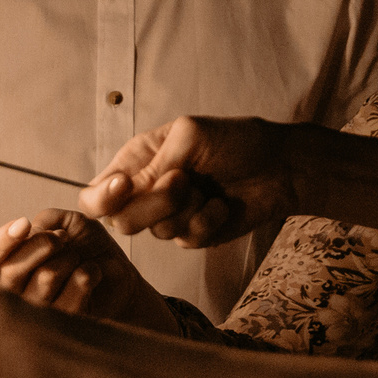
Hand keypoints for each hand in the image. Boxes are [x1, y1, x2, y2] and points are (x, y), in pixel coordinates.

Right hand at [0, 210, 175, 329]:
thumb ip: (48, 220)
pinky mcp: (66, 320)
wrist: (118, 273)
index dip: (0, 242)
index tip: (23, 224)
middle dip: (39, 247)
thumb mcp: (69, 222)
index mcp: (9, 263)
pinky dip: (88, 272)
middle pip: (10, 272)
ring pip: (45, 278)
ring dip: (69, 258)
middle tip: (61, 239)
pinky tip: (93, 273)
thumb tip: (33, 229)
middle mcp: (18, 290)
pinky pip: (73, 292)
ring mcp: (40, 309)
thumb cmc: (88, 247)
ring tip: (79, 257)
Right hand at [78, 116, 299, 247]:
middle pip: (121, 220)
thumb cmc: (236, 141)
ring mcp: (171, 216)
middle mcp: (148, 191)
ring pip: (157, 232)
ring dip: (188, 209)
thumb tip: (125, 190)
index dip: (101, 197)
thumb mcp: (191, 137)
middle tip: (184, 181)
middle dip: (155, 203)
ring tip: (209, 188)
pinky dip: (208, 221)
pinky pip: (187, 240)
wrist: (282, 166)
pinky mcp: (194, 234)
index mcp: (138, 161)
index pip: (95, 192)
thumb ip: (155, 164)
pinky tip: (222, 205)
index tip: (124, 187)